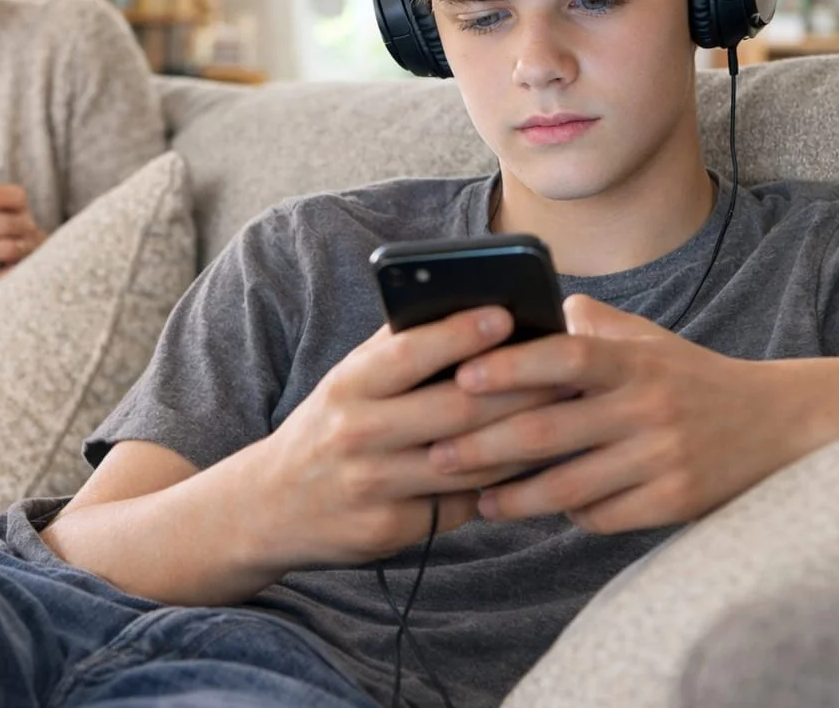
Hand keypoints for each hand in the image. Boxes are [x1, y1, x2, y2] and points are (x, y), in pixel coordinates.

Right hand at [245, 306, 565, 572]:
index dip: (461, 333)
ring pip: (468, 464)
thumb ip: (397, 350)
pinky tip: (531, 467)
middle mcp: (357, 435)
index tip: (507, 314)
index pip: (409, 354)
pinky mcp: (389, 530)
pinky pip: (459, 505)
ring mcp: (373, 487)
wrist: (270, 505)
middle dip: (518, 390)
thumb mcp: (347, 381)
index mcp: (347, 387)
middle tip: (567, 371)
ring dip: (522, 440)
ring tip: (564, 415)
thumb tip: (469, 309)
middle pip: (454, 411)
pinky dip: (498, 485)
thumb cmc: (328, 426)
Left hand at [431, 295, 804, 533]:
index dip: (511, 366)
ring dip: (515, 497)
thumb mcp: (648, 339)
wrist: (779, 426)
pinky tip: (542, 511)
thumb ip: (588, 324)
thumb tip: (519, 304)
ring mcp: (663, 459)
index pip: (566, 357)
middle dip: (484, 445)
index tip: (461, 376)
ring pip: (569, 486)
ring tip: (477, 499)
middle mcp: (648, 408)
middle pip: (550, 430)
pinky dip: (569, 515)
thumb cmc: (690, 378)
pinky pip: (603, 516)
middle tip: (436, 453)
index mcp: (634, 362)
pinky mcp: (675, 503)